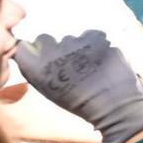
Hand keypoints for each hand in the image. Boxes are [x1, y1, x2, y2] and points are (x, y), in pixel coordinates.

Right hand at [14, 31, 142, 142]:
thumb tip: (44, 56)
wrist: (114, 105)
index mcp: (38, 66)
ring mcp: (77, 42)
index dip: (40, 50)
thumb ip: (44, 70)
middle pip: (52, 39)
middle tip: (73, 64)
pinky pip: (94, 37)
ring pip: (74, 38)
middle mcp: (53, 50)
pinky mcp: (98, 39)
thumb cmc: (81, 104)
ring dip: (80, 47)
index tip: (48, 58)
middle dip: (60, 49)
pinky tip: (103, 58)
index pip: (28, 45)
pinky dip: (98, 44)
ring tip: (92, 64)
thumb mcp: (52, 90)